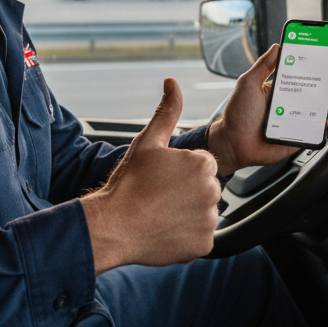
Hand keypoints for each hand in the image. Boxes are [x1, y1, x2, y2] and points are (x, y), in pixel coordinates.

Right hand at [81, 78, 219, 273]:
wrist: (113, 226)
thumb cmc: (129, 182)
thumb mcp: (147, 142)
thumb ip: (166, 112)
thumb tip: (172, 82)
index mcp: (203, 164)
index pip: (201, 166)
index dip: (179, 171)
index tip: (160, 179)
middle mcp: (213, 191)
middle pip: (205, 188)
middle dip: (187, 191)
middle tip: (159, 196)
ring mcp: (210, 220)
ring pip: (203, 211)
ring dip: (187, 212)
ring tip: (160, 212)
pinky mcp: (204, 244)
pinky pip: (200, 235)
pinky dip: (186, 234)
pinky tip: (165, 229)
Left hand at [206, 44, 327, 176]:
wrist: (233, 143)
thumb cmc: (238, 114)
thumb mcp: (248, 83)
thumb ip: (263, 65)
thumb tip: (277, 46)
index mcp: (285, 88)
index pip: (309, 74)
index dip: (325, 67)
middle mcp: (296, 102)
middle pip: (324, 92)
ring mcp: (301, 119)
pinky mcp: (303, 136)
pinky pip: (323, 132)